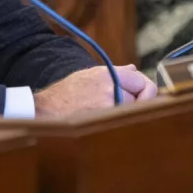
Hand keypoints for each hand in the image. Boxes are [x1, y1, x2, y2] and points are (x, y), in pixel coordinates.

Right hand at [33, 64, 157, 118]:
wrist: (47, 109)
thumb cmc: (67, 94)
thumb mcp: (89, 76)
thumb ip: (115, 73)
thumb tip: (134, 69)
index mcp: (107, 73)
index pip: (140, 80)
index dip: (145, 89)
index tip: (142, 97)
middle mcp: (110, 86)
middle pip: (140, 98)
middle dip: (135, 103)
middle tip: (124, 108)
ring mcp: (108, 104)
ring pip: (131, 111)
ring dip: (124, 114)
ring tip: (105, 113)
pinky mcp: (105, 120)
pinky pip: (123, 122)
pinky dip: (118, 123)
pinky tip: (103, 121)